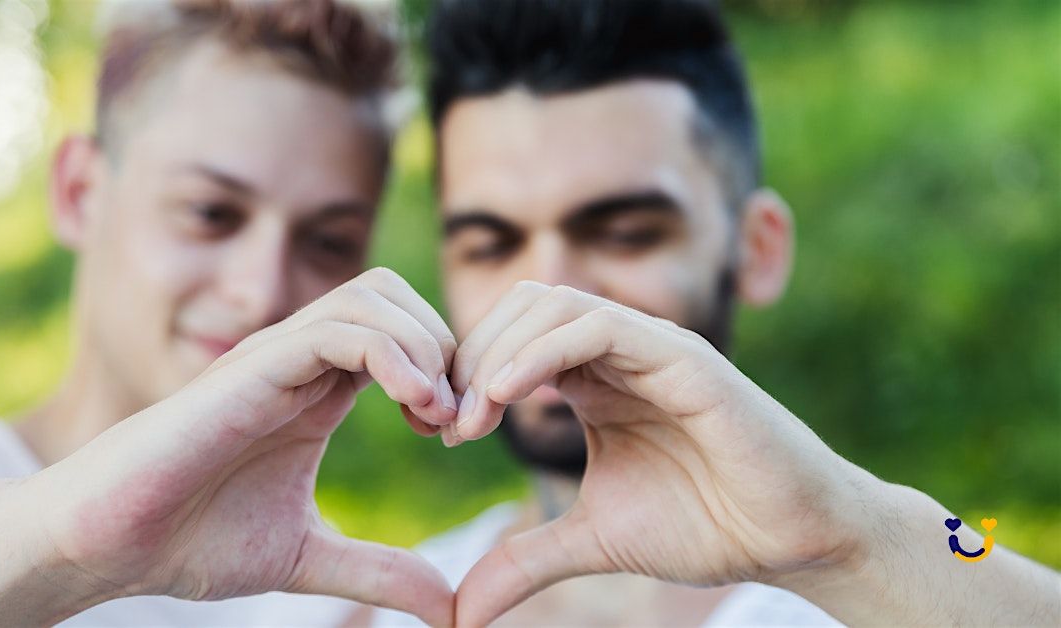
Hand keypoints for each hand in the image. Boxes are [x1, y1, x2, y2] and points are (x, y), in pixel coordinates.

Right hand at [22, 268, 457, 623]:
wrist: (107, 543)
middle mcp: (299, 361)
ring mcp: (275, 357)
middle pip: (396, 296)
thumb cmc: (190, 540)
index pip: (402, 334)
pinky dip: (393, 355)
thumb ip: (378, 570)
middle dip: (445, 347)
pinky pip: (339, 328)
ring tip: (435, 417)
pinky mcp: (253, 367)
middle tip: (455, 421)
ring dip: (424, 347)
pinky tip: (412, 408)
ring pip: (374, 297)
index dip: (446, 372)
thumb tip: (448, 606)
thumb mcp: (308, 556)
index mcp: (317, 391)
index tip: (456, 435)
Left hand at [448, 281, 876, 625]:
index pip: (510, 338)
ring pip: (553, 304)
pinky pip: (600, 327)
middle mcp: (619, 353)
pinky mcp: (686, 360)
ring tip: (472, 415)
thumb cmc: (706, 526)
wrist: (793, 541)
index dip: (465, 375)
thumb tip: (462, 611)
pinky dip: (542, 351)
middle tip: (448, 424)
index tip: (440, 434)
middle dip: (470, 358)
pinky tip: (508, 395)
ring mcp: (653, 349)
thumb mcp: (593, 540)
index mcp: (594, 379)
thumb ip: (526, 559)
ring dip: (498, 351)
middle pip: (520, 308)